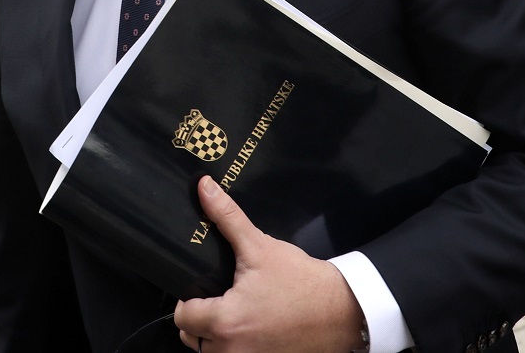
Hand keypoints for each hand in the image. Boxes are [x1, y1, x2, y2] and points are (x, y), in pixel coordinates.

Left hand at [173, 177, 365, 351]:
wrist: (342, 311)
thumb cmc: (302, 282)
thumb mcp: (260, 247)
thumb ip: (227, 218)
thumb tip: (204, 188)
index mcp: (225, 322)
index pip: (182, 316)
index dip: (189, 298)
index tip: (202, 288)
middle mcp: (232, 350)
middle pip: (191, 338)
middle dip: (199, 319)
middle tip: (218, 298)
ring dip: (215, 337)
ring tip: (234, 312)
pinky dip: (237, 346)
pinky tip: (251, 327)